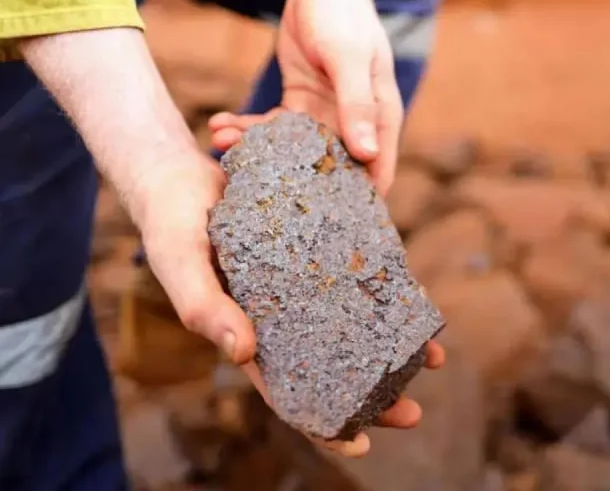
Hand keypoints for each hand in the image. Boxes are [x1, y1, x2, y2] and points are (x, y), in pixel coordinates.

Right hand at [133, 151, 444, 457]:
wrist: (181, 170)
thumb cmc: (171, 223)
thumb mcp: (180, 263)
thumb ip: (203, 307)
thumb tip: (242, 353)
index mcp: (247, 333)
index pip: (286, 390)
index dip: (320, 423)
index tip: (360, 445)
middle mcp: (280, 315)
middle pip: (331, 364)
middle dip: (371, 393)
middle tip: (411, 410)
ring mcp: (301, 282)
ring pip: (350, 324)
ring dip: (389, 343)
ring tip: (432, 357)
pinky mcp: (316, 246)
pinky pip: (355, 276)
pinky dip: (382, 289)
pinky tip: (411, 299)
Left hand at [209, 0, 402, 195]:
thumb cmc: (344, 16)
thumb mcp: (349, 58)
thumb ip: (357, 104)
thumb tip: (367, 155)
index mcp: (379, 118)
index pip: (377, 172)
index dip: (359, 205)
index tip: (327, 230)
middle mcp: (353, 123)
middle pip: (329, 170)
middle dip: (292, 184)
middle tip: (255, 193)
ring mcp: (324, 116)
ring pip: (292, 151)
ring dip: (258, 153)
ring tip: (224, 147)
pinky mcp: (298, 104)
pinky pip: (272, 127)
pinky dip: (247, 128)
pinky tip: (221, 126)